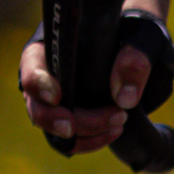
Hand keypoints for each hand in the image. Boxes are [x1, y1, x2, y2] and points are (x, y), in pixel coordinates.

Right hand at [17, 27, 154, 152]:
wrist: (140, 46)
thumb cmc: (134, 33)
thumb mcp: (141, 36)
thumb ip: (135, 59)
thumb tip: (125, 97)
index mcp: (52, 48)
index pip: (32, 65)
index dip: (39, 83)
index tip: (57, 96)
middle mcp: (48, 77)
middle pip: (38, 105)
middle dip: (55, 120)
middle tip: (74, 127)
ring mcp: (58, 100)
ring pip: (55, 126)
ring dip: (82, 131)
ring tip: (117, 123)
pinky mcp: (73, 116)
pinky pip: (71, 138)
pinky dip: (90, 140)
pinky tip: (114, 131)